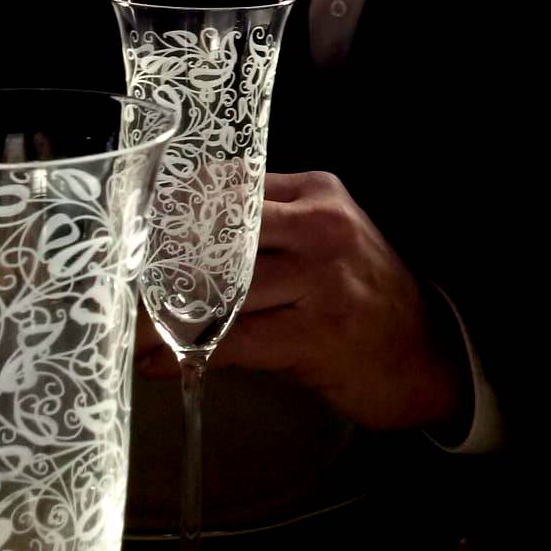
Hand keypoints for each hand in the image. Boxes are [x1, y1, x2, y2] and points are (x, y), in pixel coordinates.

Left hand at [136, 171, 469, 432]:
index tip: (137, 229)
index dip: (180, 209)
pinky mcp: (315, 334)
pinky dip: (188, 353)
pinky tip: (159, 363)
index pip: (233, 187)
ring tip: (131, 329)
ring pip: (222, 289)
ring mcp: (321, 280)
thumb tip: (185, 230)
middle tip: (123, 279)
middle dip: (167, 260)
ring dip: (167, 315)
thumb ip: (274, 222)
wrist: (426, 350)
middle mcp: (320, 226)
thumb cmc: (365, 291)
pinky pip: (234, 341)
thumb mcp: (330, 236)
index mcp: (319, 191)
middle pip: (223, 234)